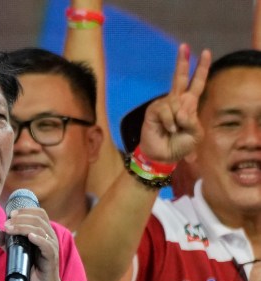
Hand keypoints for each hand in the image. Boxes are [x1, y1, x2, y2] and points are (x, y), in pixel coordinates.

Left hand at [0, 207, 65, 280]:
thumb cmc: (31, 269)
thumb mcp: (15, 252)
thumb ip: (5, 241)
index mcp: (43, 232)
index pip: (39, 213)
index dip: (25, 210)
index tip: (10, 214)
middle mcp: (50, 237)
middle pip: (39, 219)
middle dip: (21, 218)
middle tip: (7, 223)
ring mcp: (52, 247)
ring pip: (41, 230)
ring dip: (24, 227)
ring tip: (10, 229)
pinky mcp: (52, 258)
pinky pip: (47, 245)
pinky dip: (38, 239)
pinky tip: (29, 236)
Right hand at [139, 44, 210, 162]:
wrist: (163, 156)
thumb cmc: (180, 145)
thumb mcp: (195, 134)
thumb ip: (192, 119)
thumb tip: (180, 109)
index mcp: (189, 105)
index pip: (197, 83)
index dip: (201, 68)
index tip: (205, 52)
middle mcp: (176, 101)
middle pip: (181, 78)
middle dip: (183, 62)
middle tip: (184, 46)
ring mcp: (164, 105)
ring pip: (176, 103)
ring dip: (178, 119)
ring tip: (174, 130)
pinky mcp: (154, 111)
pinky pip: (166, 111)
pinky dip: (169, 122)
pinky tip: (168, 129)